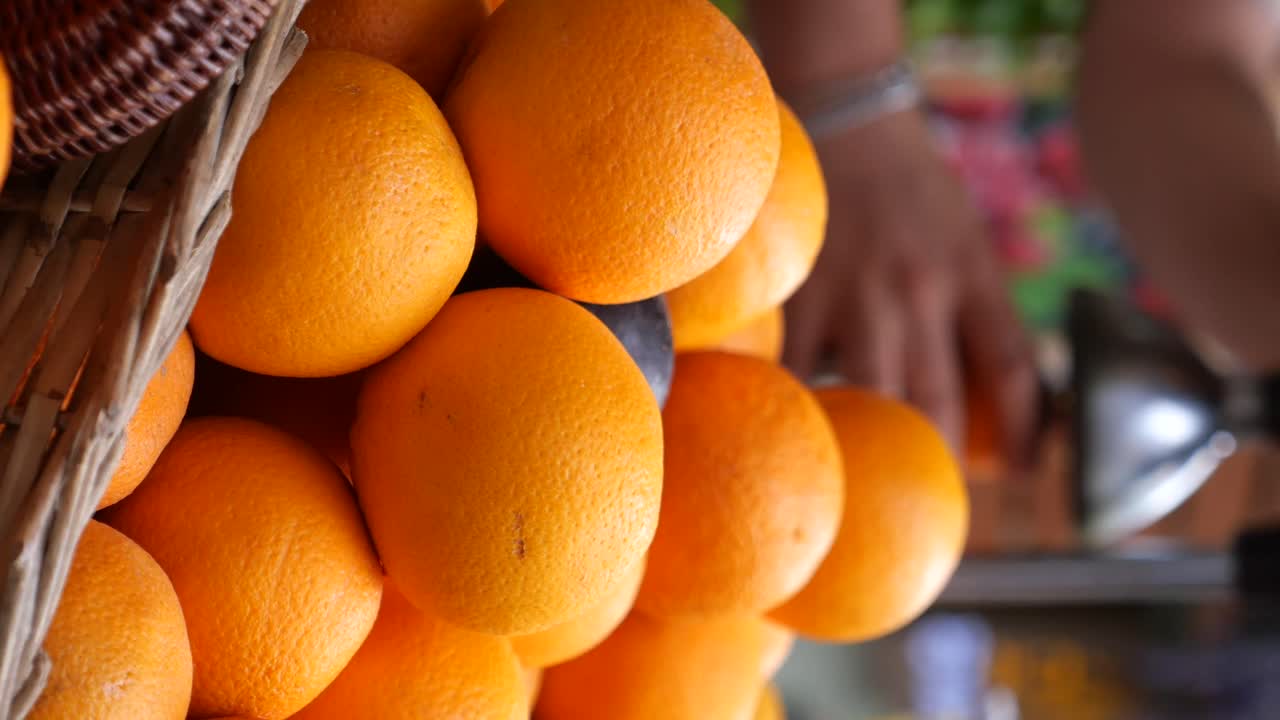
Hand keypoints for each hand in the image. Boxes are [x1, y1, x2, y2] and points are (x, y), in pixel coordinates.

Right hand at [785, 109, 1038, 470]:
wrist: (846, 121)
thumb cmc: (913, 189)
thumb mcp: (966, 238)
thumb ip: (979, 308)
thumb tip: (998, 399)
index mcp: (972, 274)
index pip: (1014, 370)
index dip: (1025, 435)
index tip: (1019, 473)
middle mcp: (918, 291)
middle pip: (934, 405)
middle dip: (936, 464)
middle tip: (928, 500)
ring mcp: (852, 294)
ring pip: (863, 402)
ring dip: (865, 454)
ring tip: (860, 489)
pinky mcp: (797, 293)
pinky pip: (794, 372)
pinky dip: (797, 411)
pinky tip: (793, 437)